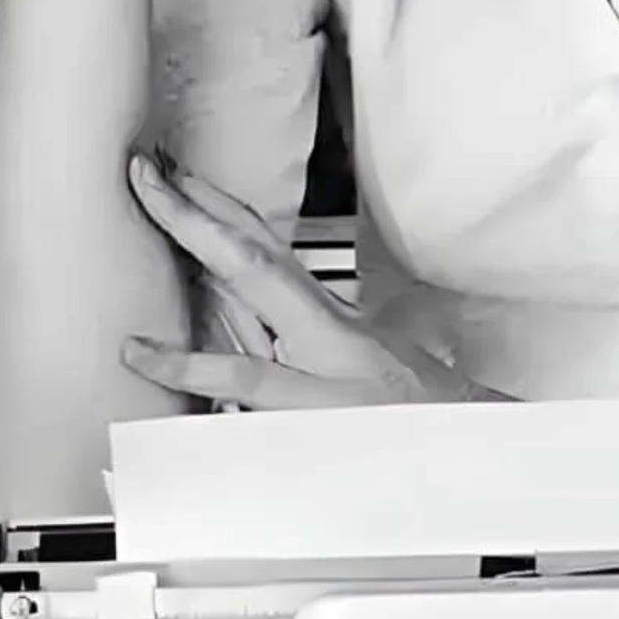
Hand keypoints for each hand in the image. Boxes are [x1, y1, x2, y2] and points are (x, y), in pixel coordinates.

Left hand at [119, 150, 504, 411]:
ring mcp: (316, 361)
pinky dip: (191, 365)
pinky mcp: (310, 403)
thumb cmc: (422, 417)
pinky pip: (242, 377)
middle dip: (200, 211)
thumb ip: (314, 355)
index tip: (187, 181)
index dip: (228, 213)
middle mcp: (323, 331)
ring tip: (153, 209)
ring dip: (199, 244)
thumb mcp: (368, 377)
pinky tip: (146, 353)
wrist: (473, 445)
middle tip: (150, 173)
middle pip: (254, 256)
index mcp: (332, 322)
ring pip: (250, 291)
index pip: (271, 254)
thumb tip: (258, 339)